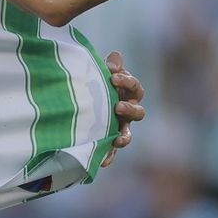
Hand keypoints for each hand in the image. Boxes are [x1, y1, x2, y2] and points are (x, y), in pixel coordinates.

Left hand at [100, 50, 145, 167]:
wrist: (78, 99)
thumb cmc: (94, 83)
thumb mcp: (99, 72)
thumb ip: (108, 66)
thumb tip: (116, 56)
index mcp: (127, 93)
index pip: (135, 88)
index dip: (128, 82)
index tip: (113, 77)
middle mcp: (126, 111)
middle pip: (138, 113)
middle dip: (130, 110)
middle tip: (117, 107)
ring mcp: (118, 127)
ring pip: (127, 135)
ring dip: (124, 137)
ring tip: (117, 139)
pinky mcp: (107, 140)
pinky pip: (111, 151)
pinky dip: (108, 156)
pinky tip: (103, 162)